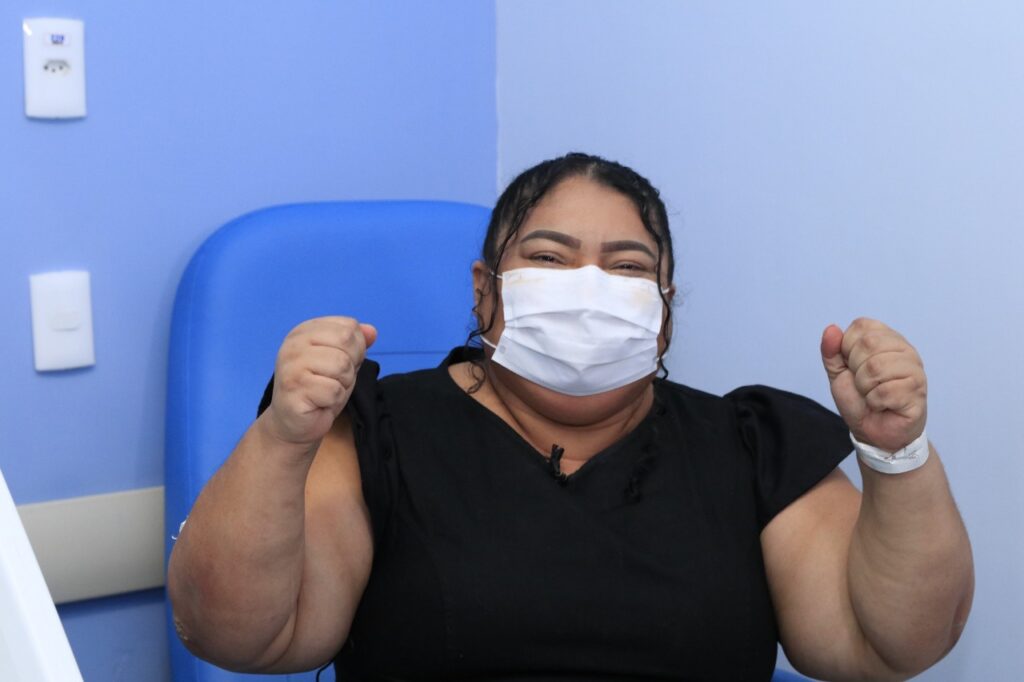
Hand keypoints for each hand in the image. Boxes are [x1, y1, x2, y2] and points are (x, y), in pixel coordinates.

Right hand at [262, 317, 376, 445]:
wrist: (295, 423)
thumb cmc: (319, 389)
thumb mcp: (342, 361)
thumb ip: (356, 343)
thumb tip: (372, 331)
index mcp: (305, 331)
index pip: (349, 327)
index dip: (356, 349)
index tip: (339, 364)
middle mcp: (294, 344)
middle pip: (346, 342)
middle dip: (350, 365)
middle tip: (334, 380)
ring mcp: (291, 365)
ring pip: (342, 365)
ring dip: (342, 384)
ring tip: (326, 391)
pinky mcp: (293, 389)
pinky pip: (334, 390)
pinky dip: (334, 400)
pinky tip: (319, 402)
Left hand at [820, 318, 926, 451]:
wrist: (873, 432)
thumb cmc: (859, 399)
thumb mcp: (838, 373)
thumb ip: (832, 351)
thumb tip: (831, 329)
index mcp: (886, 338)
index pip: (861, 326)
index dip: (847, 349)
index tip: (853, 367)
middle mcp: (904, 349)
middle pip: (868, 344)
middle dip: (856, 369)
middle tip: (864, 384)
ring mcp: (915, 369)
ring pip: (876, 368)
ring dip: (865, 388)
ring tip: (872, 395)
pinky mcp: (918, 390)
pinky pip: (885, 391)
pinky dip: (875, 402)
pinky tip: (883, 406)